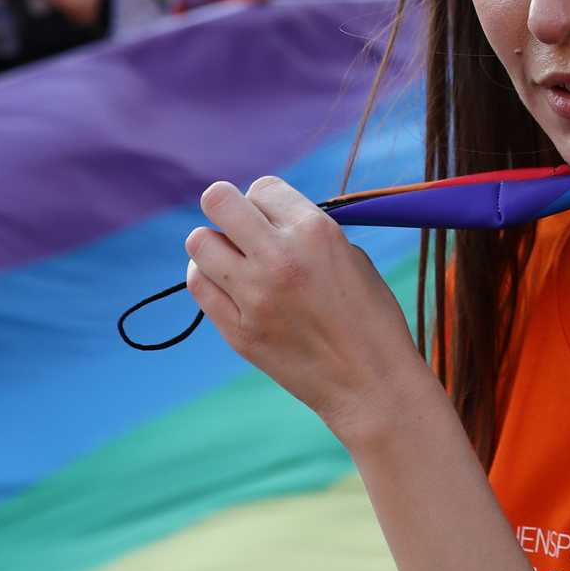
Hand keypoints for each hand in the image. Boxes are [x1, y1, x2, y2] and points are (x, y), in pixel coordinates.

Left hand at [184, 177, 424, 440]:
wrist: (371, 383)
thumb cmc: (369, 317)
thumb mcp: (351, 257)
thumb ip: (306, 231)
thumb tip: (264, 218)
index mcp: (315, 232)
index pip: (262, 187)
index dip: (266, 201)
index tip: (275, 220)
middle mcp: (280, 257)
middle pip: (218, 201)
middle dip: (227, 208)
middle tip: (240, 227)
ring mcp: (254, 296)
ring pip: (199, 242)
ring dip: (214, 245)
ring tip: (234, 260)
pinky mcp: (238, 331)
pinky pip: (198, 285)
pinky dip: (208, 278)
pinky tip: (228, 285)